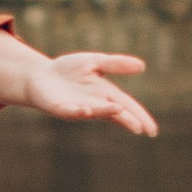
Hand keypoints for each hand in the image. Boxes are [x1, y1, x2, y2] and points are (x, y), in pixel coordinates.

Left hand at [22, 48, 158, 137]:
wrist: (39, 76)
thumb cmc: (68, 70)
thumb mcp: (94, 62)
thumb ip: (115, 64)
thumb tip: (142, 66)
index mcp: (105, 94)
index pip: (127, 106)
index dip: (139, 116)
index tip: (151, 130)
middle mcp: (94, 104)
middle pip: (115, 113)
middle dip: (127, 119)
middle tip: (140, 128)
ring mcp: (78, 107)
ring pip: (94, 112)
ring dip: (105, 111)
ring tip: (119, 111)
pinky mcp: (60, 108)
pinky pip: (71, 111)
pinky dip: (78, 111)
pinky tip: (85, 109)